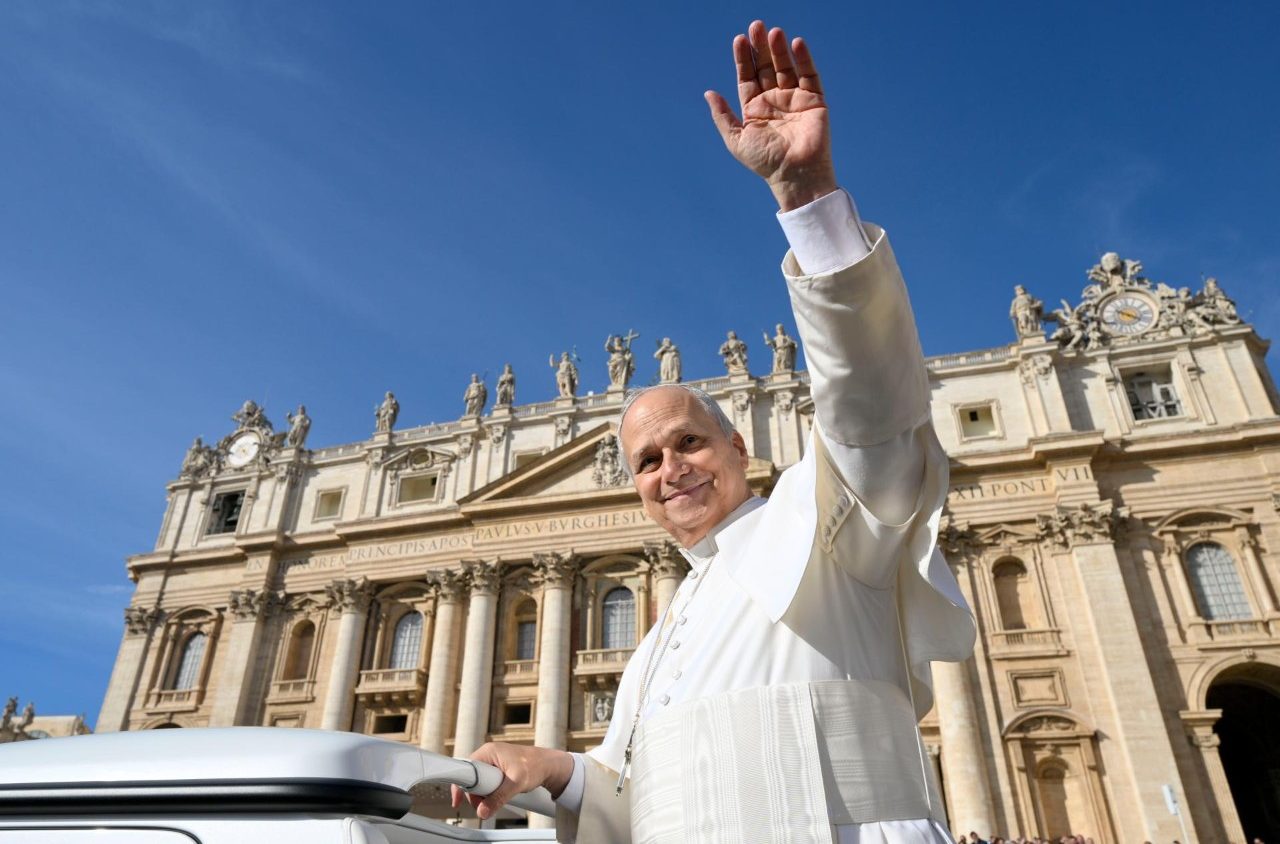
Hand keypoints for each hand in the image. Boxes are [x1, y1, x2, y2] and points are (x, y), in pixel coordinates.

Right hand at [449, 742, 573, 820]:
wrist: (549, 765)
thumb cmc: (535, 766)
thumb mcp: (516, 784)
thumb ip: (498, 798)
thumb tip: (483, 811)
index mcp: (489, 752)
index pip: (466, 769)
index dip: (461, 785)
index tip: (457, 801)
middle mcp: (488, 755)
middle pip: (471, 778)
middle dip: (476, 793)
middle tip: (486, 803)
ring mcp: (492, 761)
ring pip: (478, 782)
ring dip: (484, 793)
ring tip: (499, 796)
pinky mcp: (497, 768)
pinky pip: (486, 782)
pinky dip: (489, 791)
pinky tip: (499, 794)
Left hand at [705, 20, 836, 210]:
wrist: (795, 175)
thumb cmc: (764, 162)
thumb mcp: (736, 140)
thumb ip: (722, 116)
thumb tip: (709, 93)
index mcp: (754, 108)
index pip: (747, 77)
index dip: (743, 58)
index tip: (739, 39)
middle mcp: (774, 100)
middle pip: (767, 67)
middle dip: (761, 48)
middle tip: (756, 26)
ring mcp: (794, 99)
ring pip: (786, 67)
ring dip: (780, 49)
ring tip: (774, 32)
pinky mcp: (814, 100)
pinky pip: (809, 75)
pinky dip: (803, 59)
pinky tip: (795, 44)